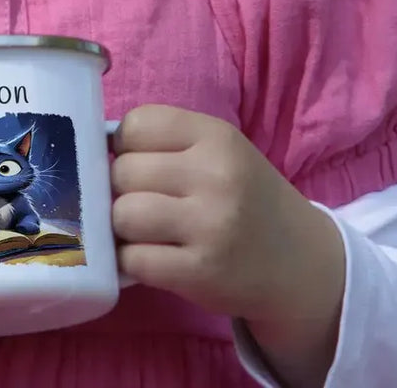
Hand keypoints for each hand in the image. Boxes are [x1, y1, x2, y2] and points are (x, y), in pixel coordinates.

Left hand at [111, 105, 344, 387]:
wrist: (301, 262)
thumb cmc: (246, 198)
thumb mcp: (220, 152)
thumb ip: (167, 142)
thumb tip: (94, 147)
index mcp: (216, 136)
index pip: (136, 124)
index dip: (125, 146)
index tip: (141, 163)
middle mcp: (215, 175)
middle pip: (123, 171)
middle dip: (123, 189)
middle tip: (146, 202)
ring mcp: (209, 226)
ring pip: (122, 214)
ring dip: (124, 227)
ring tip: (146, 231)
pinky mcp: (201, 273)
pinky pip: (134, 259)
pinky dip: (131, 261)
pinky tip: (152, 257)